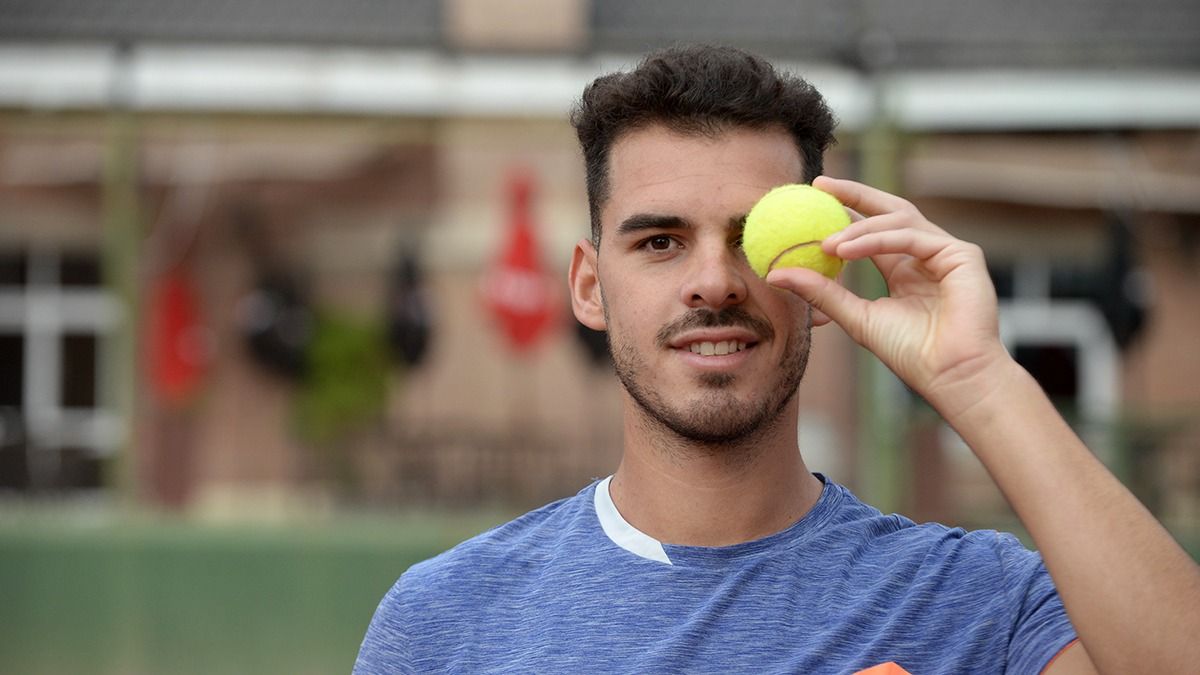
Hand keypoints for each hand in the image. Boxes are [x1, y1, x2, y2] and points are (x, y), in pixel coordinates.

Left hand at [766, 176, 1009, 416]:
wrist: (950, 376)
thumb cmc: (910, 353)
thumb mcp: (856, 317)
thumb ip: (821, 293)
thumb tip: (776, 273)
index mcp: (904, 268)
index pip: (872, 229)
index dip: (844, 211)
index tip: (809, 200)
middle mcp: (926, 254)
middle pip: (890, 209)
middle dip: (855, 194)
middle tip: (820, 186)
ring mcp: (946, 252)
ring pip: (898, 221)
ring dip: (858, 229)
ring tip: (825, 244)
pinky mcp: (962, 255)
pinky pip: (912, 237)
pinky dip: (877, 240)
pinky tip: (846, 250)